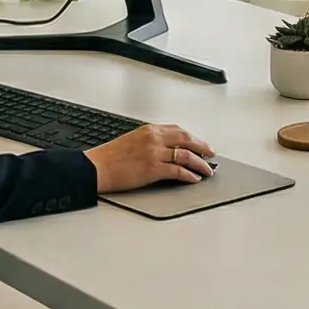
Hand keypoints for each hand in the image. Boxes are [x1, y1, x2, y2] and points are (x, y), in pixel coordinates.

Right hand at [87, 123, 216, 191]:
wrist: (97, 167)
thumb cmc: (110, 156)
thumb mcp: (133, 140)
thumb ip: (151, 140)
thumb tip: (167, 148)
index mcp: (150, 130)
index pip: (178, 130)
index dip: (193, 138)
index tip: (201, 144)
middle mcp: (155, 139)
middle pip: (187, 140)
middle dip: (202, 148)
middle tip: (211, 154)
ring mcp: (155, 153)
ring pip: (186, 156)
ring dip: (200, 164)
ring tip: (207, 170)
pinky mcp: (153, 169)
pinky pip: (178, 171)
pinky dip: (189, 175)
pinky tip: (194, 179)